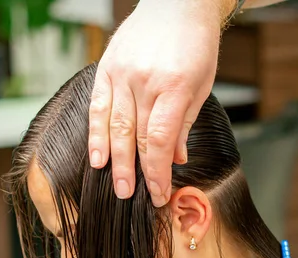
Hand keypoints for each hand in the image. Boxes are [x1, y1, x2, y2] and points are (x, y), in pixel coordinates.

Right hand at [88, 0, 223, 206]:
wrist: (178, 5)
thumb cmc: (195, 46)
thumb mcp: (202, 86)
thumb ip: (184, 125)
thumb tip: (174, 159)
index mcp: (174, 86)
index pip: (159, 140)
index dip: (157, 171)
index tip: (158, 193)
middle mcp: (144, 80)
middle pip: (135, 136)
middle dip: (135, 172)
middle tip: (133, 198)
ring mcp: (122, 73)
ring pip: (114, 125)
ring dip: (113, 160)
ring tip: (116, 187)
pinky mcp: (107, 67)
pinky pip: (97, 106)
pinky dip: (96, 134)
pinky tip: (96, 156)